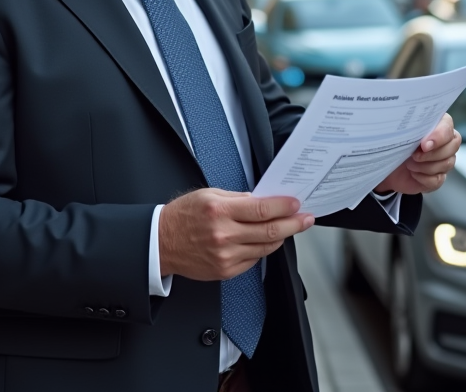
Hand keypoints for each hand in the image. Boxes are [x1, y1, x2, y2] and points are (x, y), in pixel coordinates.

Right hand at [158, 189, 314, 280]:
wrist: (160, 243)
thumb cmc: (182, 216)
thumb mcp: (208, 195)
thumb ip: (237, 198)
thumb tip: (262, 200)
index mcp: (219, 212)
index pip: (261, 209)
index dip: (283, 207)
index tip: (296, 204)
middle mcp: (223, 236)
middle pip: (269, 231)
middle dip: (293, 224)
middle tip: (306, 219)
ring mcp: (225, 256)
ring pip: (265, 248)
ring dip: (281, 237)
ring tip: (290, 227)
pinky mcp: (225, 271)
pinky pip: (254, 260)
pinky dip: (264, 249)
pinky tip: (267, 240)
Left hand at [374, 113, 460, 195]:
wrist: (386, 166)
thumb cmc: (395, 145)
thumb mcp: (400, 133)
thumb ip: (411, 128)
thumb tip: (416, 131)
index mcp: (437, 125)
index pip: (447, 127)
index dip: (439, 136)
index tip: (424, 144)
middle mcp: (445, 142)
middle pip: (453, 146)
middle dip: (432, 153)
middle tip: (414, 155)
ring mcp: (444, 161)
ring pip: (447, 163)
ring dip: (425, 166)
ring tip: (409, 163)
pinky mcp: (438, 177)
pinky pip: (438, 180)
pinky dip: (423, 177)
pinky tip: (413, 173)